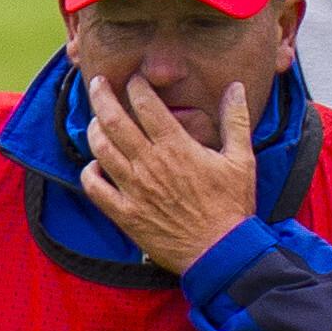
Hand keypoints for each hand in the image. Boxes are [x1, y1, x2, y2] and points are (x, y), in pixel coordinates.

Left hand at [79, 76, 258, 276]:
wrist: (220, 252)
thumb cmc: (233, 206)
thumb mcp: (242, 159)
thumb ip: (235, 120)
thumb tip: (236, 87)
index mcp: (176, 146)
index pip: (146, 104)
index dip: (136, 86)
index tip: (134, 79)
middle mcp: (149, 164)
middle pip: (114, 120)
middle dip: (101, 95)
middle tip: (97, 82)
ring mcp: (134, 189)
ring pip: (101, 150)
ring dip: (94, 130)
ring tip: (96, 120)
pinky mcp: (126, 214)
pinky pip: (95, 189)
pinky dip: (89, 173)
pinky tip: (93, 165)